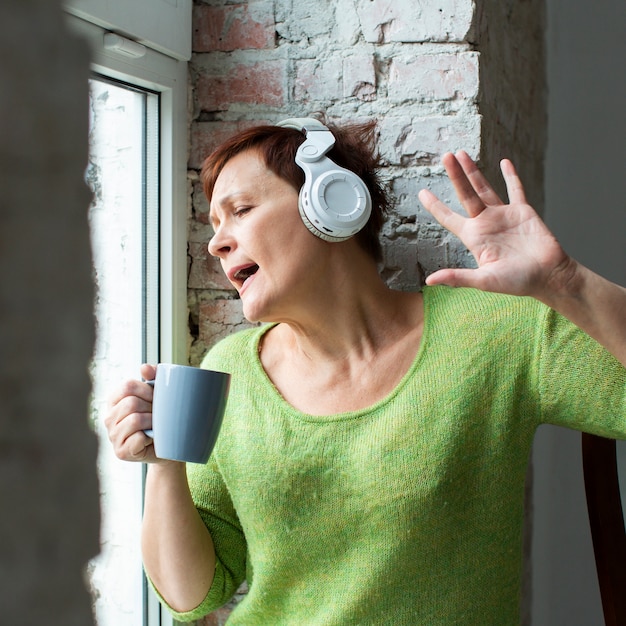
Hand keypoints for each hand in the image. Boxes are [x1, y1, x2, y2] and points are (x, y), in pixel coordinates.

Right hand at [105, 363, 163, 463]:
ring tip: (156, 425)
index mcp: (115, 400)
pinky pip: (138, 438)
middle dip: (151, 408)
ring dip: (152, 422)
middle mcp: (109, 417)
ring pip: (135, 420)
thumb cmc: (162, 416)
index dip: (147, 390)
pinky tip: (151, 438)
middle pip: (131, 403)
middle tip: (158, 414)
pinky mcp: (121, 451)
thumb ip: (154, 375)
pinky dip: (150, 437)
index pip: (127, 386)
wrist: (170, 445)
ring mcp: (113, 435)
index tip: (157, 397)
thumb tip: (143, 368)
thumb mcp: (160, 393)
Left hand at [418, 151, 572, 298]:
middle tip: (446, 156)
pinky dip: (510, 176)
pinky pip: (516, 190)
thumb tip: (429, 281)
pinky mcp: (523, 211)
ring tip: (462, 154)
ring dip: (474, 171)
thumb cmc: (517, 282)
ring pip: (485, 188)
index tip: (421, 192)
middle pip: (465, 195)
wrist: (549, 277)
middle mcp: (485, 223)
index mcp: (474, 238)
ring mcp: (504, 216)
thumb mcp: (484, 280)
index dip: (435, 205)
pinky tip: (504, 162)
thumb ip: (457, 278)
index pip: (448, 218)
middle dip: (456, 175)